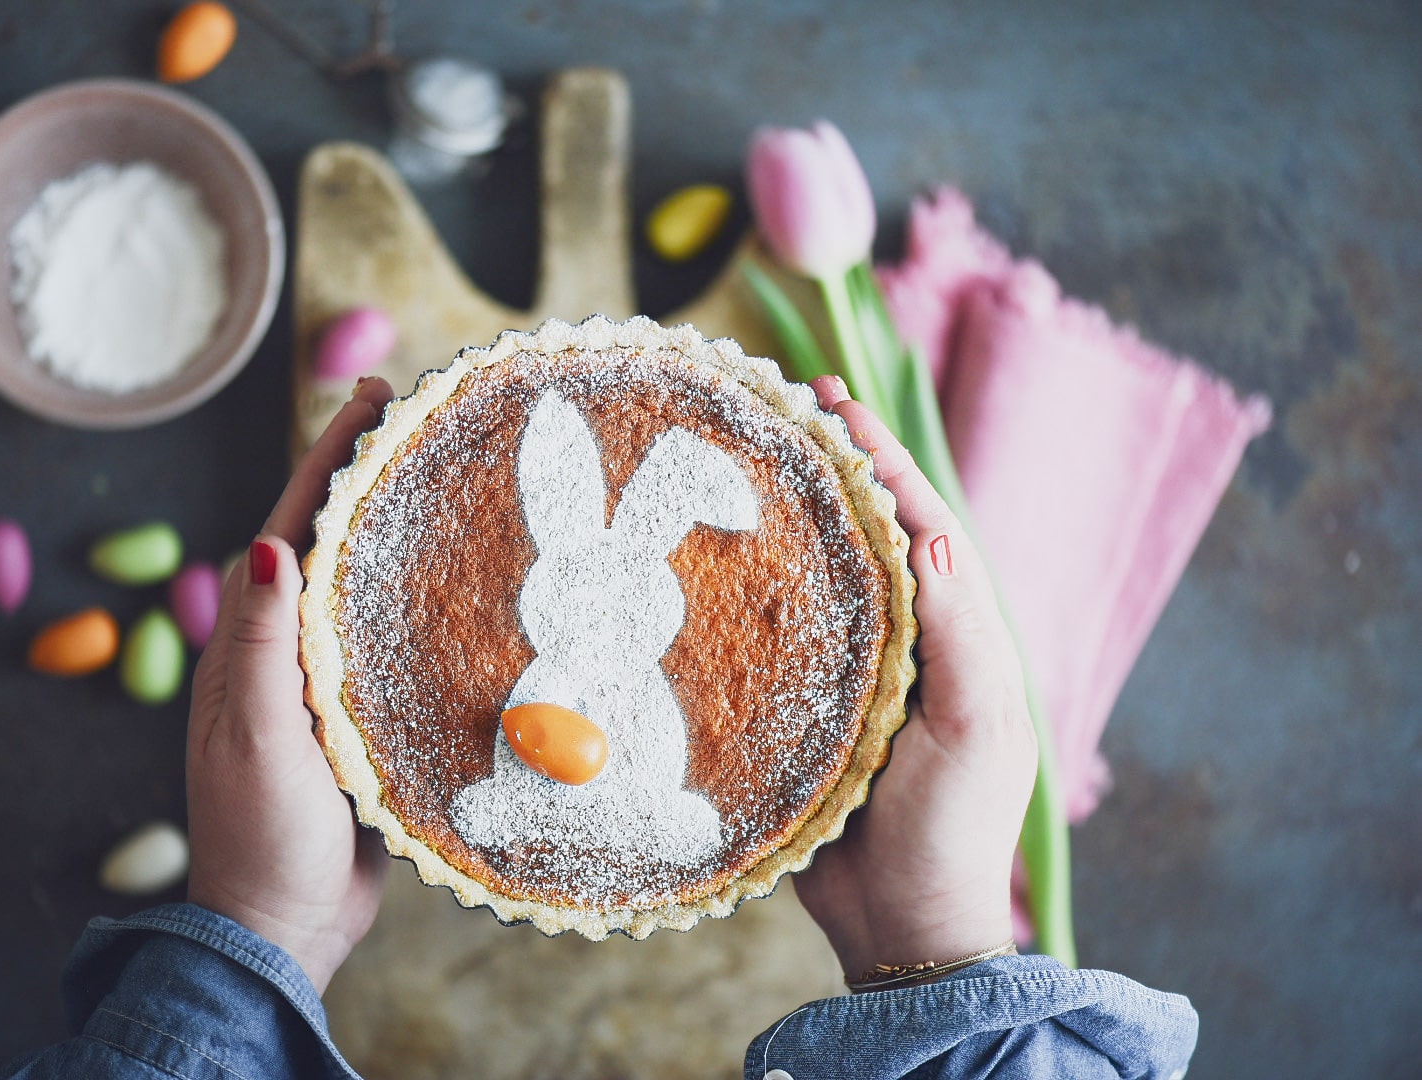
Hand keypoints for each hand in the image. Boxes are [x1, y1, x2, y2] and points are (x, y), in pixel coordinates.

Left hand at [185, 378, 395, 991]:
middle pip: (328, 542)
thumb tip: (269, 542)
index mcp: (252, 642)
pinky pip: (393, 643)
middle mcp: (287, 651)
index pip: (289, 527)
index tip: (369, 397)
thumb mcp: (259, 737)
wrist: (281, 927)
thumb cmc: (262, 834)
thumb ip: (262, 645)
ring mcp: (327, 685)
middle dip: (367, 476)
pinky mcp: (364, 720)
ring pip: (364, 588)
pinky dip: (421, 602)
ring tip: (446, 479)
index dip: (328, 459)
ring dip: (398, 531)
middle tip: (417, 417)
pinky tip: (464, 589)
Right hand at [794, 376, 1036, 976]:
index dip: (881, 462)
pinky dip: (751, 589)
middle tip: (784, 407)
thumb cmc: (954, 830)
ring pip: (820, 576)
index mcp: (956, 636)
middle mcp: (903, 642)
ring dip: (790, 516)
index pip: (920, 525)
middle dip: (832, 469)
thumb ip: (961, 636)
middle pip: (867, 535)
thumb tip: (927, 535)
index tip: (836, 405)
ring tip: (746, 461)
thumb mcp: (979, 731)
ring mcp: (851, 674)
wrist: (903, 927)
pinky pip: (777, 635)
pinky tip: (712, 564)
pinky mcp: (802, 711)